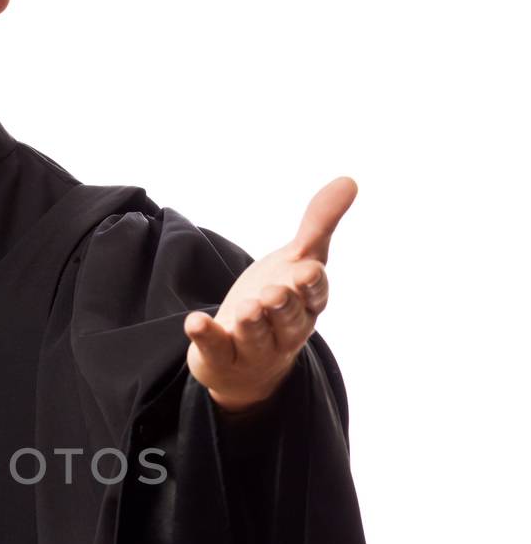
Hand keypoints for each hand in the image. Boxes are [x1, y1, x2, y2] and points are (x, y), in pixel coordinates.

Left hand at [183, 175, 356, 412]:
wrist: (245, 363)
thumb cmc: (277, 303)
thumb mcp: (297, 261)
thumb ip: (319, 224)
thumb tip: (349, 180)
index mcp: (307, 306)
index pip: (315, 297)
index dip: (312, 286)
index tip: (307, 271)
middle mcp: (284, 331)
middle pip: (287, 320)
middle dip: (282, 306)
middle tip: (272, 293)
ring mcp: (252, 349)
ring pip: (255, 337)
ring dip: (251, 323)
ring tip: (246, 308)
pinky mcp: (221, 358)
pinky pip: (215, 349)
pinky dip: (205, 336)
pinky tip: (194, 321)